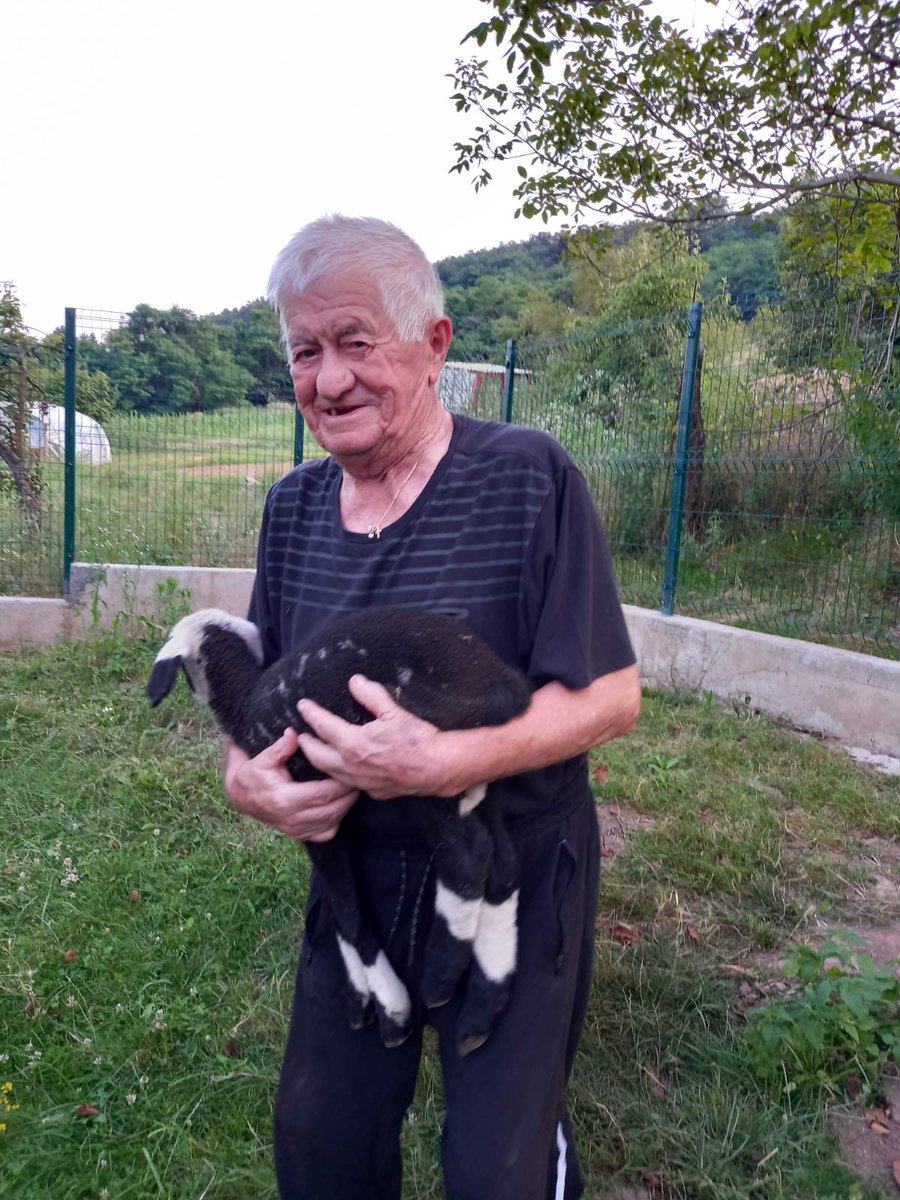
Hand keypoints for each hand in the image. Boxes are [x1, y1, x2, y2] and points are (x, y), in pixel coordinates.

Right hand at [223, 730, 357, 841]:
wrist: (240, 796)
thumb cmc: (252, 774)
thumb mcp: (260, 759)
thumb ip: (278, 748)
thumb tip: (293, 734)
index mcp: (285, 800)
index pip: (321, 794)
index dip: (341, 784)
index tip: (352, 770)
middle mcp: (292, 819)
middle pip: (331, 810)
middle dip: (349, 795)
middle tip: (360, 777)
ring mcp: (296, 830)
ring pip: (332, 822)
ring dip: (347, 806)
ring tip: (355, 787)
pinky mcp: (299, 835)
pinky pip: (326, 833)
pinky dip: (337, 819)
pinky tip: (340, 804)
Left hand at [296, 675, 453, 799]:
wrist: (437, 768)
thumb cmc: (416, 739)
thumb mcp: (393, 711)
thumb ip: (371, 695)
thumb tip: (355, 681)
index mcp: (353, 743)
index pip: (323, 726)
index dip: (311, 714)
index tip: (302, 705)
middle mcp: (351, 765)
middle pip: (317, 755)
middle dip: (307, 744)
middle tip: (302, 735)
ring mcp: (360, 781)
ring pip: (329, 773)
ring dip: (319, 761)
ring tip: (316, 752)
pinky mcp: (371, 791)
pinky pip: (347, 783)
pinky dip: (338, 774)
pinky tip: (342, 769)